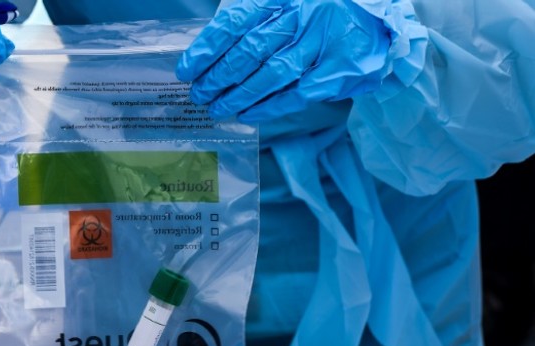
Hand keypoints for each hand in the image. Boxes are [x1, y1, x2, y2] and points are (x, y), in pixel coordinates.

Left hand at [176, 0, 390, 121]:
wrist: (380, 16)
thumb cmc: (321, 9)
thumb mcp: (286, 0)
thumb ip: (253, 15)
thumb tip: (212, 47)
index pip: (234, 23)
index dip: (207, 48)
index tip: (187, 69)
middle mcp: (301, 16)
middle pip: (249, 51)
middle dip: (218, 77)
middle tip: (198, 94)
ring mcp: (322, 43)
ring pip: (271, 75)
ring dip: (239, 96)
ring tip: (217, 108)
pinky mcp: (339, 69)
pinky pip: (297, 93)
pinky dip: (269, 106)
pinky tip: (248, 115)